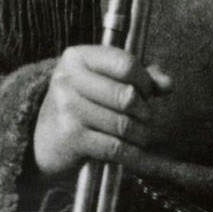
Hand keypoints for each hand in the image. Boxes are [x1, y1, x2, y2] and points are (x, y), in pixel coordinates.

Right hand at [32, 46, 171, 177]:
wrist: (44, 141)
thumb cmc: (81, 108)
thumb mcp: (104, 83)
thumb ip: (140, 78)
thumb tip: (168, 84)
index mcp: (77, 57)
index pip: (125, 63)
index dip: (145, 81)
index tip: (148, 93)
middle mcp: (68, 80)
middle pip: (127, 96)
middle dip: (145, 111)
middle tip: (145, 119)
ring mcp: (67, 109)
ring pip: (124, 124)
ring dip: (141, 134)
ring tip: (140, 136)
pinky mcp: (71, 138)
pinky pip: (115, 147)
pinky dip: (133, 154)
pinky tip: (136, 153)